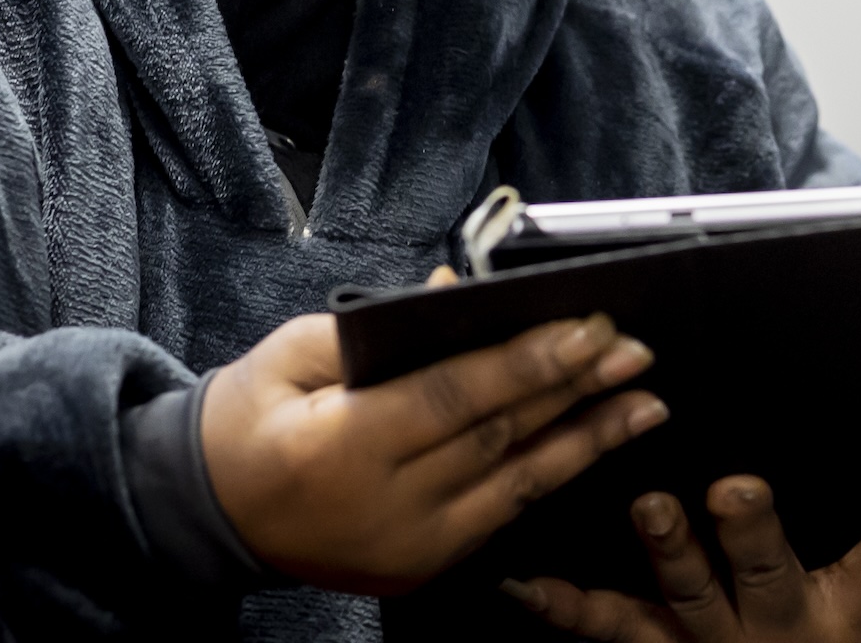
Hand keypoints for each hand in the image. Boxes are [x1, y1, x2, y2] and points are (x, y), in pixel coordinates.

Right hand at [200, 309, 666, 593]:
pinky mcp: (422, 569)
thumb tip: (456, 291)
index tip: (591, 327)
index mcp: (342, 446)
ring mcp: (408, 547)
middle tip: (635, 349)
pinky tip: (595, 444)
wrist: (214, 514)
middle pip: (498, 438)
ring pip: (516, 485)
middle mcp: (384, 506)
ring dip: (588, 440)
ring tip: (647, 402)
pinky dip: (553, 475)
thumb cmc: (251, 419)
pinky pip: (502, 517)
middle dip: (575, 390)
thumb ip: (376, 324)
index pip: (454, 396)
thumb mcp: (293, 354)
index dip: (528, 361)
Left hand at [508, 450, 860, 642]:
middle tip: (735, 489)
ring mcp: (707, 641)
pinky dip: (560, 602)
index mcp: (844, 605)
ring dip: (668, 550)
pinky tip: (524, 579)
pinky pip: (605, 625)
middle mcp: (775, 624)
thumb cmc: (821, 637)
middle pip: (769, 574)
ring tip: (652, 506)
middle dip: (752, 533)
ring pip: (685, 594)